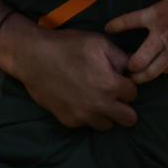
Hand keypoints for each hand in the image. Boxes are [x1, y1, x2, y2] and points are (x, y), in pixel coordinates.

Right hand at [6, 16, 138, 130]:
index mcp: (110, 85)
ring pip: (107, 125)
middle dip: (126, 106)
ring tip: (98, 97)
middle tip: (116, 93)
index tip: (120, 78)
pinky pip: (87, 124)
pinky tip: (81, 99)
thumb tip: (132, 70)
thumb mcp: (101, 43)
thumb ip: (122, 59)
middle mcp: (98, 105)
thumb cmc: (69, 46)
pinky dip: (88, 115)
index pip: (134, 93)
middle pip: (128, 119)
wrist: (34, 57)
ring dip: (107, 113)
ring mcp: (82, 116)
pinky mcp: (67, 120)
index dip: (128, 83)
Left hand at [105, 0, 167, 82]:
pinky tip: (158, 71)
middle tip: (124, 66)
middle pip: (137, 60)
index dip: (115, 26)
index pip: (129, 22)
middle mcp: (162, 37)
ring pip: (151, 72)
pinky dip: (161, 71)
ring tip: (135, 78)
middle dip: (128, 66)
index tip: (108, 29)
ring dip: (141, 77)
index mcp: (158, 16)